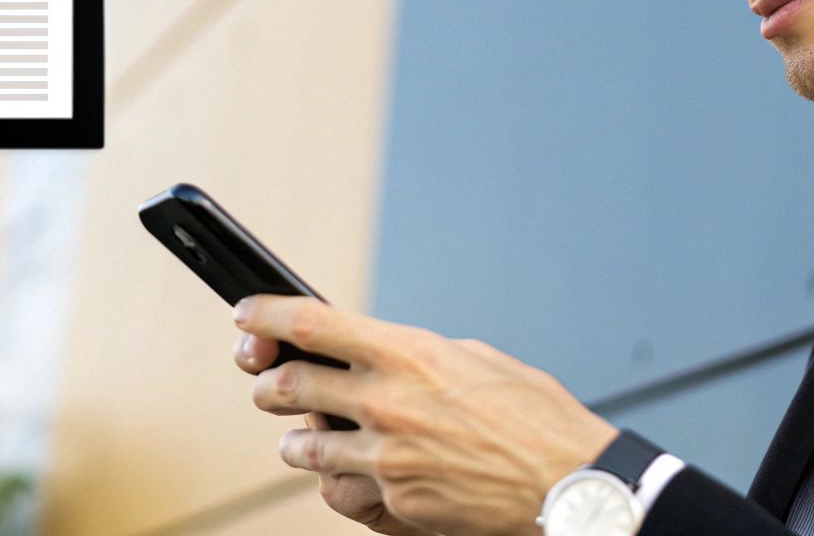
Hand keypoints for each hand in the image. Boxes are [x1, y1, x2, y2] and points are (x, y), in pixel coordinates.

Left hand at [232, 295, 618, 535]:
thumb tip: (384, 352)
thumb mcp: (477, 360)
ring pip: (303, 446)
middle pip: (290, 385)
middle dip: (268, 383)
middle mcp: (387, 400)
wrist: (567, 482)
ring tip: (302, 437)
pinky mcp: (395, 499)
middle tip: (266, 382)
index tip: (246, 314)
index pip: (311, 324)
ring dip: (296, 440)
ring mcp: (386, 454)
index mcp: (408, 353)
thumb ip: (419, 355)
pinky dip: (335, 482)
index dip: (266, 316)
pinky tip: (344, 475)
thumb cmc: (535, 419)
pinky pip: (340, 490)